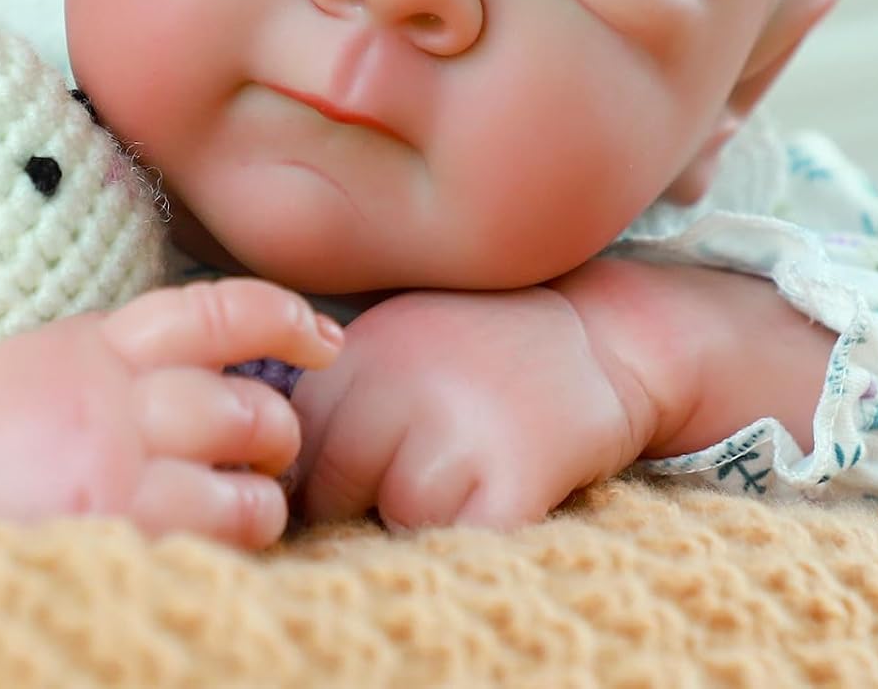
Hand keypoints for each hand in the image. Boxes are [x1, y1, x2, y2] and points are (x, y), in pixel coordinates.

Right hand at [0, 279, 342, 549]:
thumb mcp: (39, 364)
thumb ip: (117, 356)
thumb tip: (209, 364)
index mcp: (95, 345)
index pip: (214, 311)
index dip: (284, 318)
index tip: (323, 340)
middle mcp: (114, 401)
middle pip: (245, 403)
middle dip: (274, 431)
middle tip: (267, 451)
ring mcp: (116, 476)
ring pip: (245, 482)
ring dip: (261, 501)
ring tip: (245, 511)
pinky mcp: (114, 544)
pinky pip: (212, 546)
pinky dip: (229, 550)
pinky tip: (213, 554)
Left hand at [291, 283, 650, 531]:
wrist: (599, 337)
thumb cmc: (481, 347)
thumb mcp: (394, 338)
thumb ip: (337, 394)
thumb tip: (279, 477)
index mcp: (360, 351)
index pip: (296, 440)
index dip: (312, 473)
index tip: (339, 480)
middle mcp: (399, 384)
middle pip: (331, 483)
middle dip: (354, 501)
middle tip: (403, 480)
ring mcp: (458, 429)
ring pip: (394, 515)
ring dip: (414, 518)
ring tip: (456, 477)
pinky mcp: (515, 476)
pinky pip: (458, 539)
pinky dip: (468, 533)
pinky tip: (489, 495)